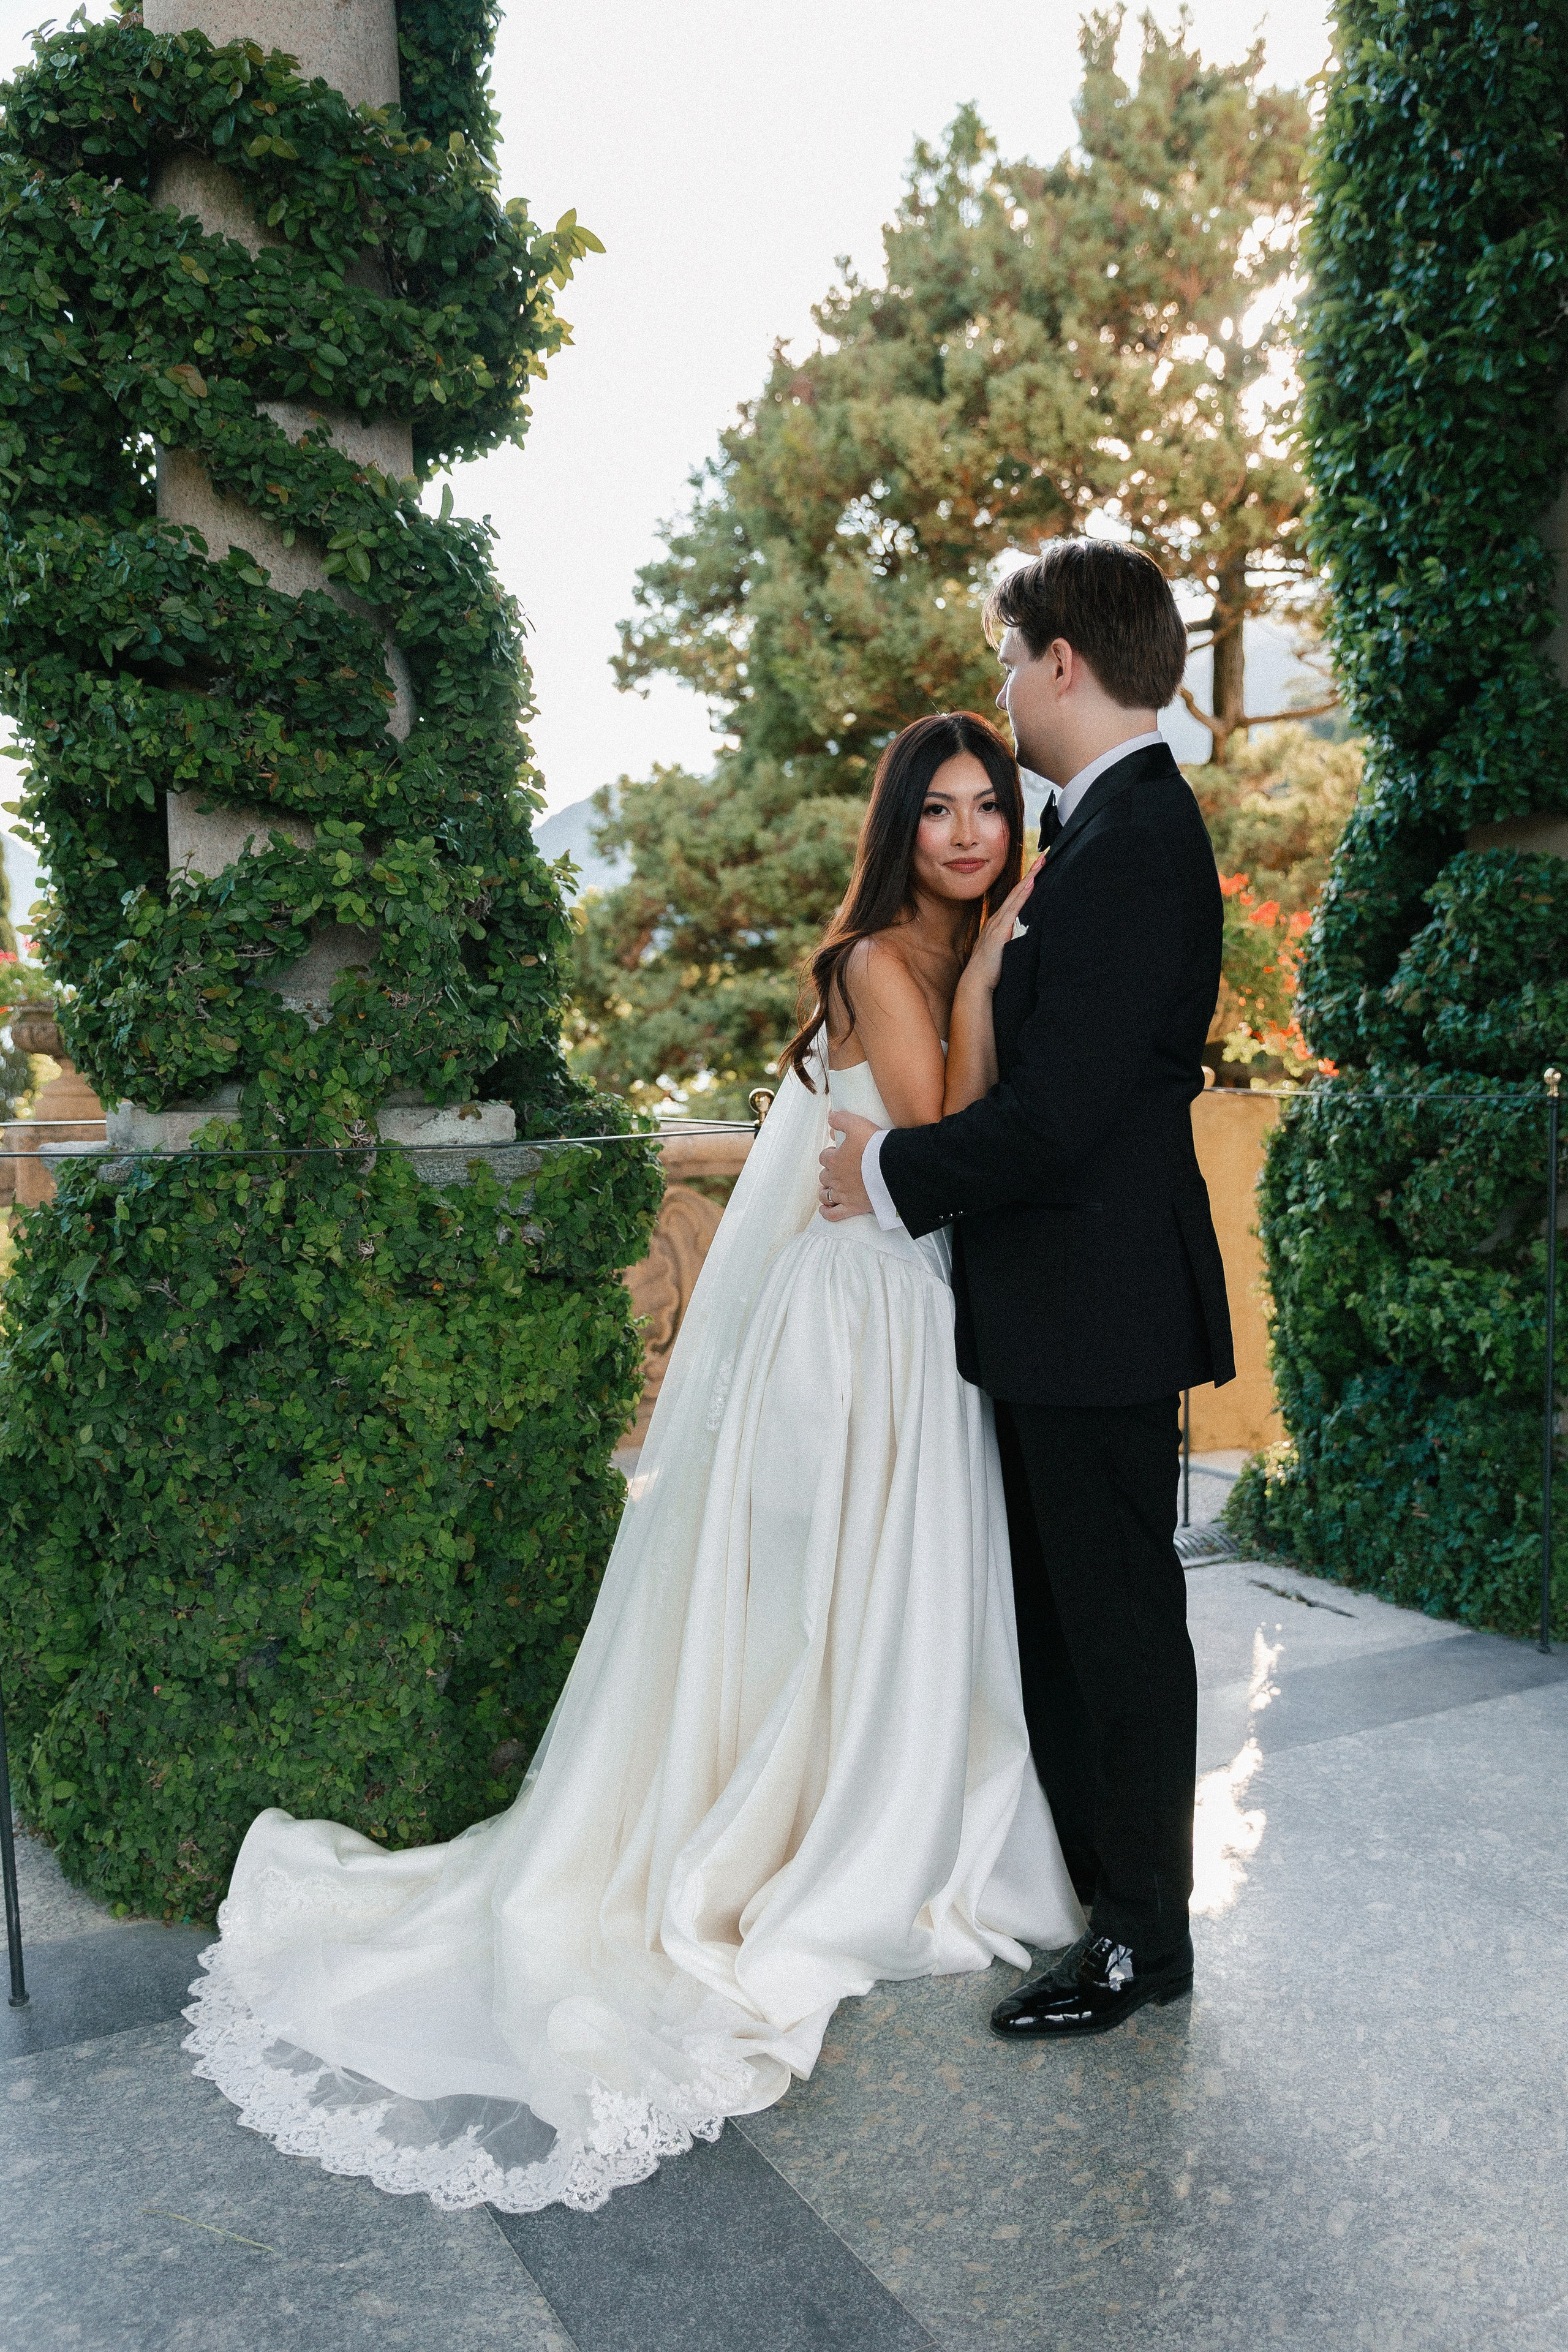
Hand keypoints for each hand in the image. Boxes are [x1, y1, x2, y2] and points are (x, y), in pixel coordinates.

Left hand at [818, 1108, 877, 1220]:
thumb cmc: (875, 1146)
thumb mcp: (857, 1124)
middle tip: (839, 1170)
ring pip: (826, 1195)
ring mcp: (844, 1195)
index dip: (829, 1155)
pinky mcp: (854, 1207)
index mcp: (835, 1160)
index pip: (824, 1157)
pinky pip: (835, 1214)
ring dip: (825, 1192)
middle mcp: (836, 1178)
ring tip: (828, 1189)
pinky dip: (827, 1213)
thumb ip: (841, 1119)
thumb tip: (830, 1116)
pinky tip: (825, 1210)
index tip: (837, 1153)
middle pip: (825, 1176)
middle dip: (829, 1173)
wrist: (892, 1167)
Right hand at [962, 855, 1044, 995]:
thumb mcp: (1004, 952)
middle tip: (1044, 857)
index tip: (1038, 870)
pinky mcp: (1000, 932)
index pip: (1016, 899)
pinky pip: (1014, 909)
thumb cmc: (990, 972)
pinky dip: (1023, 895)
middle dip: (1030, 874)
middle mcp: (997, 920)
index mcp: (999, 924)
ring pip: (1016, 896)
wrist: (976, 983)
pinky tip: (1031, 884)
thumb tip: (1026, 939)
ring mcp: (998, 924)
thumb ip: (1013, 942)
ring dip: (1029, 879)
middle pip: (1017, 892)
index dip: (1027, 883)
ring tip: (1041, 864)